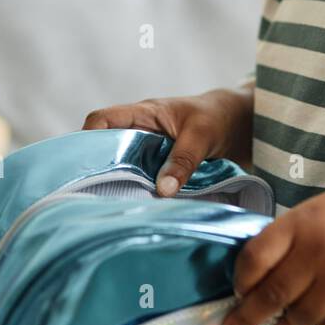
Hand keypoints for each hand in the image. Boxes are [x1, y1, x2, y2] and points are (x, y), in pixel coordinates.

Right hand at [82, 86, 252, 195]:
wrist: (240, 123)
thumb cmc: (217, 118)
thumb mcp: (202, 136)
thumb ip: (183, 161)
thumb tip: (162, 190)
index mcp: (144, 114)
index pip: (102, 119)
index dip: (88, 138)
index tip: (85, 166)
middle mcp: (139, 131)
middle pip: (104, 147)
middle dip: (98, 170)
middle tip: (94, 198)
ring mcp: (147, 150)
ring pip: (121, 166)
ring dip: (119, 185)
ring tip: (113, 209)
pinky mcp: (158, 167)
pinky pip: (140, 179)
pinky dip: (138, 192)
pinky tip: (138, 210)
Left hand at [220, 175, 324, 324]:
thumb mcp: (320, 209)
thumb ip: (289, 239)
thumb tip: (256, 279)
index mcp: (304, 223)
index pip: (255, 260)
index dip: (240, 281)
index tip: (237, 293)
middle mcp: (322, 253)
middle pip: (271, 296)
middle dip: (246, 318)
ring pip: (300, 318)